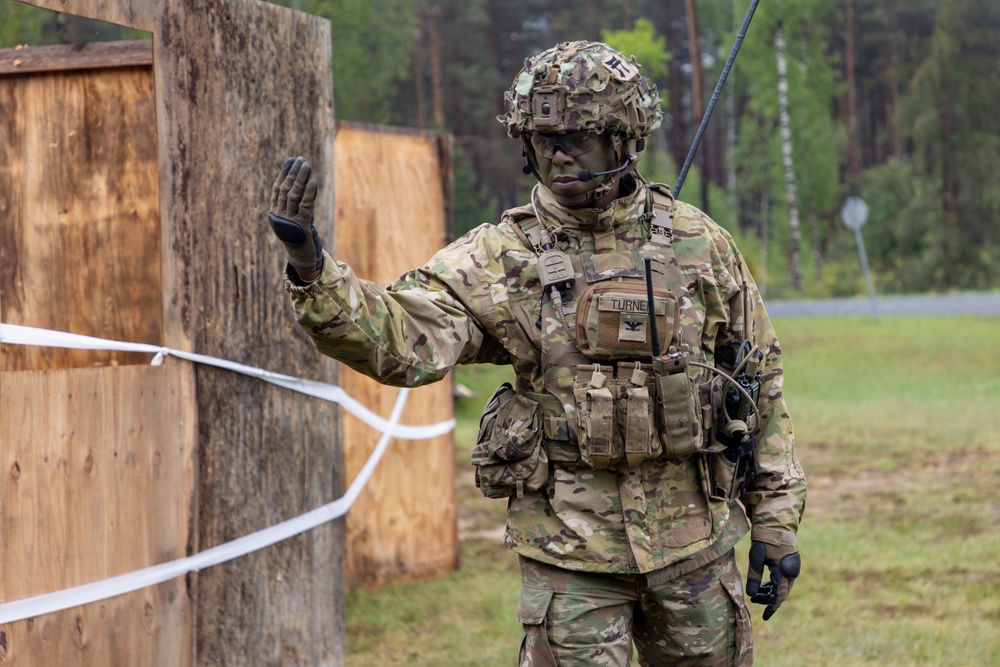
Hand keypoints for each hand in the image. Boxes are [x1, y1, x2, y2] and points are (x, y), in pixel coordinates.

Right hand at [268, 156, 323, 275]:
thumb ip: (297, 201)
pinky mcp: (302, 226)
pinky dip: (310, 193)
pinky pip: (306, 205)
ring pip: (293, 195)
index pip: (277, 188)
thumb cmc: (300, 235)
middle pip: (285, 189)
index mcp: (274, 213)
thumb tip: (302, 179)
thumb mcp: (296, 216)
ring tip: (307, 166)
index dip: (284, 173)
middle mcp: (279, 216)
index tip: (291, 160)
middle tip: (301, 160)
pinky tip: (313, 182)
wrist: (302, 257)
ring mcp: (290, 221)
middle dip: (294, 172)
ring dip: (301, 178)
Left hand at [746, 541, 799, 620]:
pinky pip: (781, 580)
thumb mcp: (756, 558)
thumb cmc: (765, 540)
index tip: (765, 616)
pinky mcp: (787, 565)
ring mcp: (790, 569)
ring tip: (756, 595)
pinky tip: (763, 587)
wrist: (776, 526)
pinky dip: (772, 585)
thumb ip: (754, 577)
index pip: (779, 596)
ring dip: (770, 592)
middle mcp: (790, 573)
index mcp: (784, 573)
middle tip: (753, 600)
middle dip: (768, 599)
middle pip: (781, 593)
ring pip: (781, 587)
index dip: (772, 607)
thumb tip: (750, 595)